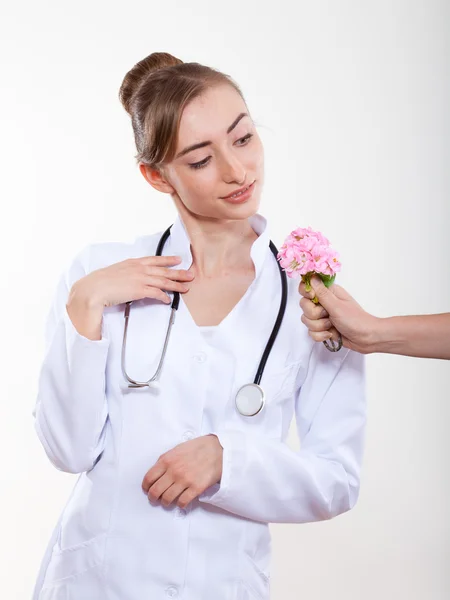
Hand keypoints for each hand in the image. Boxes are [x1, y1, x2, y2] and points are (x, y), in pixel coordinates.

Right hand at [69, 255, 194, 310]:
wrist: (94, 288)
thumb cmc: (100, 282)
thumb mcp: (115, 272)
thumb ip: (126, 273)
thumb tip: (130, 279)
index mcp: (133, 263)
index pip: (154, 260)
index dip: (168, 260)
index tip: (178, 259)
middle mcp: (139, 269)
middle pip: (163, 271)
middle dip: (178, 273)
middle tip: (190, 275)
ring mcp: (140, 279)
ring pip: (163, 282)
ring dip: (176, 285)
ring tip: (186, 288)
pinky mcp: (140, 290)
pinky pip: (156, 293)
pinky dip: (164, 297)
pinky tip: (168, 300)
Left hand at [142, 435, 222, 508]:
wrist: (217, 450)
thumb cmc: (197, 448)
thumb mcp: (177, 449)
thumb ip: (165, 460)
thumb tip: (156, 473)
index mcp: (167, 460)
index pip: (149, 478)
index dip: (146, 487)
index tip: (147, 490)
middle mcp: (174, 471)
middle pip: (155, 491)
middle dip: (153, 497)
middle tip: (155, 499)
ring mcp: (185, 480)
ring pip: (167, 499)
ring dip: (166, 502)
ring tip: (167, 501)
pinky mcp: (196, 488)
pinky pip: (182, 502)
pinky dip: (180, 504)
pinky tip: (181, 501)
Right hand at [298, 276, 379, 353]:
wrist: (365, 338)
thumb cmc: (355, 320)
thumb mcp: (337, 305)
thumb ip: (322, 293)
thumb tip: (312, 277)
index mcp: (328, 292)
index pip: (307, 287)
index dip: (306, 293)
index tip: (313, 298)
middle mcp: (323, 303)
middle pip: (304, 305)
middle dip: (314, 314)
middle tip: (327, 315)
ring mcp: (322, 316)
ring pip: (306, 320)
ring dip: (319, 326)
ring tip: (331, 326)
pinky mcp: (322, 328)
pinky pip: (311, 332)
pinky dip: (320, 335)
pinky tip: (330, 334)